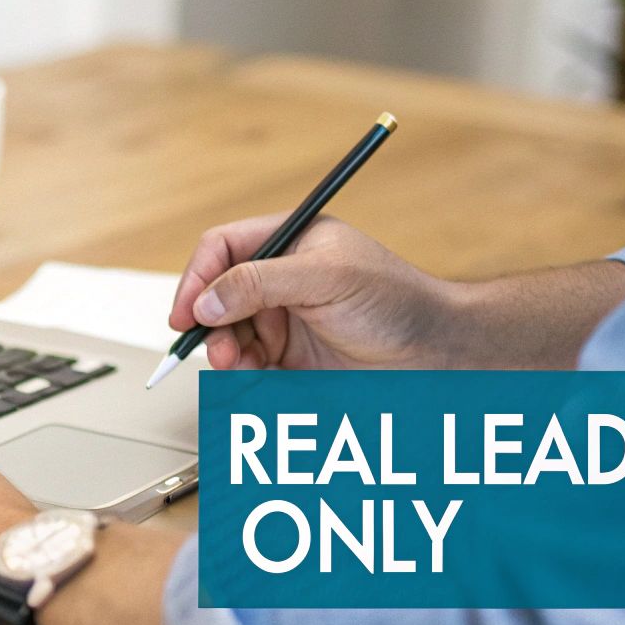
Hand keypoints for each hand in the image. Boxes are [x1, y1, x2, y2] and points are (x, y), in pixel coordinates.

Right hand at [168, 214, 459, 369]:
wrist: (437, 355)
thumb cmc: (399, 303)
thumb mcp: (326, 278)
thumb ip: (260, 282)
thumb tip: (205, 301)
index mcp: (291, 242)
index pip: (223, 248)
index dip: (197, 277)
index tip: (187, 311)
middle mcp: (282, 280)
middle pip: (217, 296)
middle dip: (210, 323)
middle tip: (218, 348)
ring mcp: (285, 320)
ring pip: (228, 336)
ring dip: (225, 353)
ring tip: (240, 366)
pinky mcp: (291, 361)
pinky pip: (248, 369)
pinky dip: (242, 378)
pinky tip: (255, 382)